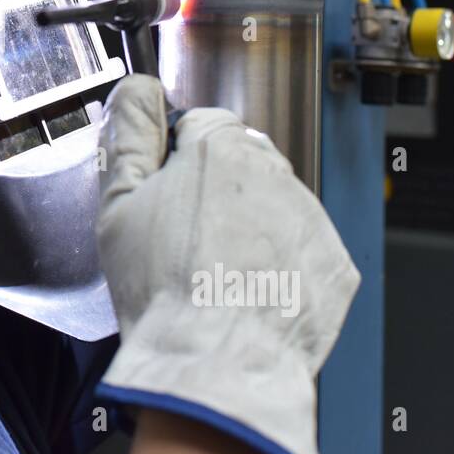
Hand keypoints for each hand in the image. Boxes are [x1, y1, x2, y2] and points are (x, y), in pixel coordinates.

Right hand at [95, 74, 360, 453]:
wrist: (214, 364)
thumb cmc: (161, 288)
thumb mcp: (118, 202)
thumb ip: (129, 135)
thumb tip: (137, 89)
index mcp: (222, 148)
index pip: (204, 122)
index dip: (179, 156)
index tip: (166, 190)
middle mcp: (277, 172)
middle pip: (243, 163)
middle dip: (218, 191)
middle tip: (187, 240)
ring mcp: (312, 218)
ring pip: (276, 205)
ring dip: (251, 226)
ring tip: (217, 274)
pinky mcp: (336, 264)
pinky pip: (306, 251)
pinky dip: (283, 266)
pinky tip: (249, 292)